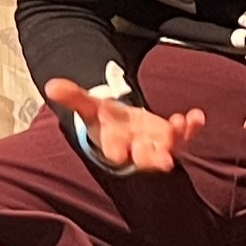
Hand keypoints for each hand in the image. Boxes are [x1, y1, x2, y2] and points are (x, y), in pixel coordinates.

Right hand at [42, 73, 202, 176]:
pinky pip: (184, 137)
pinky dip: (190, 128)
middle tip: (163, 160)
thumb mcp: (89, 107)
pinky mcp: (171, 138)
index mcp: (115, 142)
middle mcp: (137, 148)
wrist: (125, 128)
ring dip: (176, 138)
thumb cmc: (106, 121)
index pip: (114, 148)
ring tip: (179, 124)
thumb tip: (50, 85)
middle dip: (152, 157)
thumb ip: (73, 97)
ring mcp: (156, 144)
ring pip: (168, 148)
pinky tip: (196, 116)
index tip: (119, 154)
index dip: (117, 150)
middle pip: (144, 157)